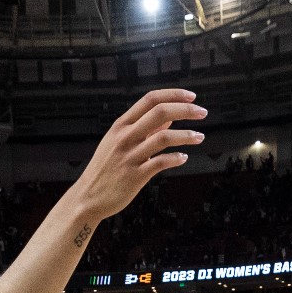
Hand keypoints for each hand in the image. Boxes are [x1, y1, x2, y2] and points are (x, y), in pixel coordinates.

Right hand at [67, 90, 206, 220]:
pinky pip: (161, 162)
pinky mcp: (135, 176)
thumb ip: (145, 128)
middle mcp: (125, 137)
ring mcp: (130, 156)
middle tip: (203, 112)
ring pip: (164, 137)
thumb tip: (170, 117)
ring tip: (199, 137)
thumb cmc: (106, 168)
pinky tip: (183, 157)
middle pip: (160, 112)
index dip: (174, 95)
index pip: (150, 100)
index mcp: (121, 125)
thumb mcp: (120, 142)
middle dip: (186, 110)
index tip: (192, 97)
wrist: (89, 196)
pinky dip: (176, 158)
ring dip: (186, 135)